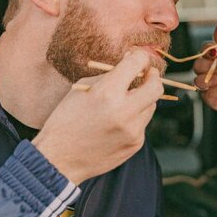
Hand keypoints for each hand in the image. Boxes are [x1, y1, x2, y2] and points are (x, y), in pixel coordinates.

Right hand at [33, 50, 163, 184]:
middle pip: (156, 87)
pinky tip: (116, 124)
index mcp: (107, 93)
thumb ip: (108, 75)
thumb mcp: (81, 89)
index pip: (137, 64)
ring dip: (142, 99)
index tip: (138, 58)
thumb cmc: (66, 119)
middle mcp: (124, 111)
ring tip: (123, 103)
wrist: (59, 159)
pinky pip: (142, 124)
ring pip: (151, 106)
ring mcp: (133, 130)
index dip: (140, 57)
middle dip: (153, 77)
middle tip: (147, 75)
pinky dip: (134, 119)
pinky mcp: (136, 143)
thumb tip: (130, 62)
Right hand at [193, 20, 216, 113]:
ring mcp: (206, 85)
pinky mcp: (210, 98)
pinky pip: (208, 94)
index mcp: (210, 57)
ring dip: (214, 78)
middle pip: (197, 66)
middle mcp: (205, 70)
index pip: (203, 50)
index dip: (208, 50)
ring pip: (200, 81)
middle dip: (211, 65)